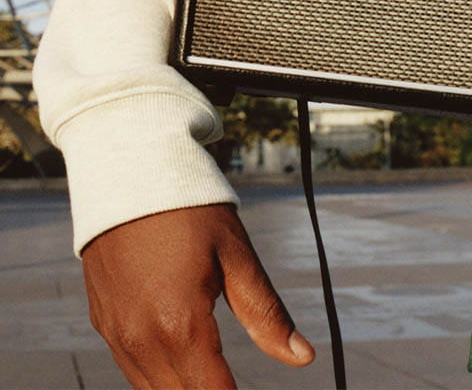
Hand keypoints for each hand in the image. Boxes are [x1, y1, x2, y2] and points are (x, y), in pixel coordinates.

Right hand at [82, 204, 314, 388]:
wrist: (127, 169)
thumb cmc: (189, 208)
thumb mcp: (235, 255)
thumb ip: (266, 313)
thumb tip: (304, 357)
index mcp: (180, 325)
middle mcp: (141, 339)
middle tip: (232, 381)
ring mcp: (116, 331)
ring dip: (183, 388)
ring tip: (212, 374)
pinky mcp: (102, 319)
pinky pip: (130, 367)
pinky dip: (156, 373)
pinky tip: (179, 357)